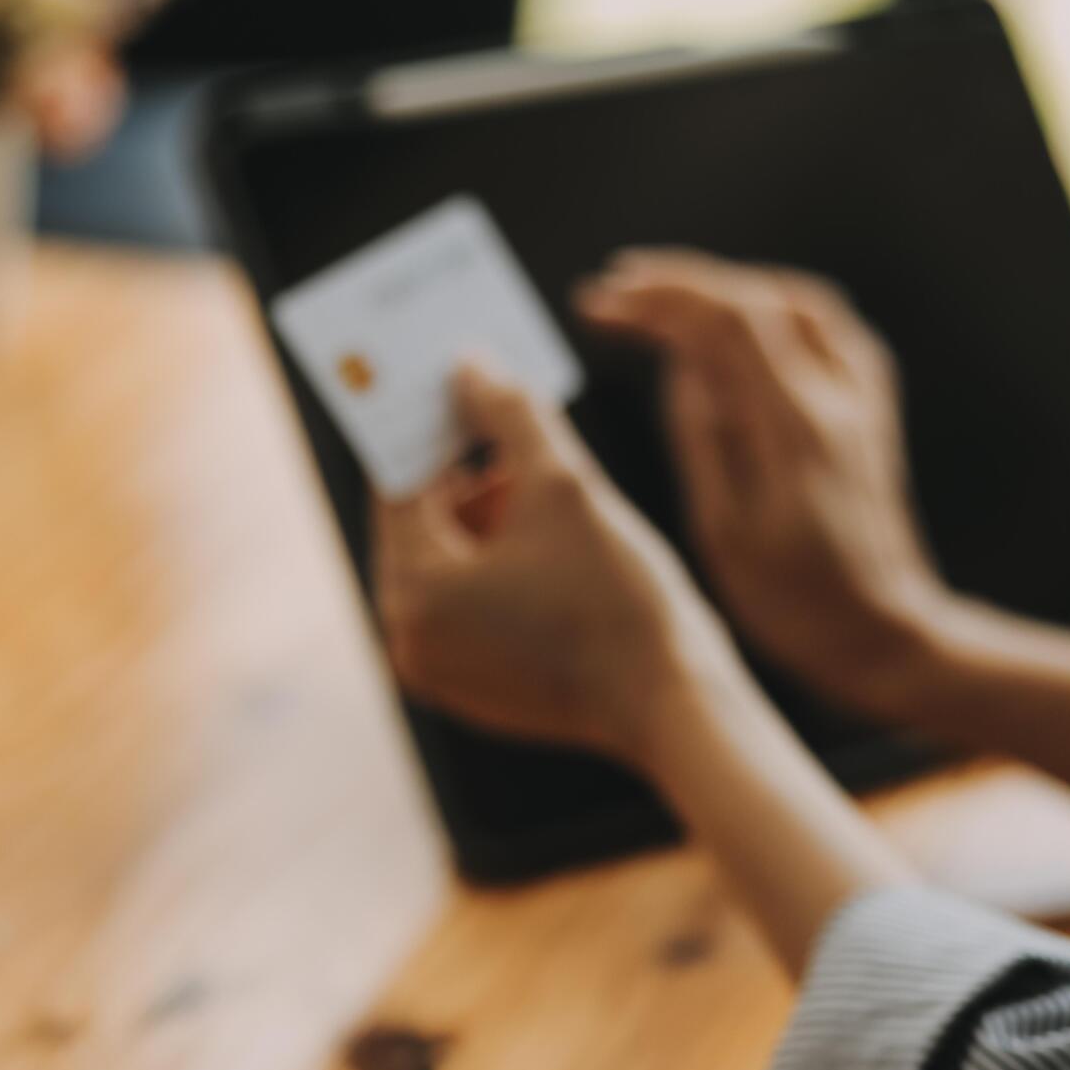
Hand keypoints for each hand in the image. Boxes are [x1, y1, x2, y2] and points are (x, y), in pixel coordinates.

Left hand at [373, 364, 728, 764]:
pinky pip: (466, 609)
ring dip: (485, 516)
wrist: (671, 704)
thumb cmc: (618, 598)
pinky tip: (549, 541)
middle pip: (418, 525)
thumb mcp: (565, 485)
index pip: (397, 480)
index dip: (430, 421)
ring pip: (445, 565)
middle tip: (504, 418)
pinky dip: (495, 568)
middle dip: (462, 471)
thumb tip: (469, 366)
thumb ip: (510, 414)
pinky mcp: (471, 691)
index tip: (456, 379)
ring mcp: (436, 672)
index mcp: (413, 589)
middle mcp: (407, 638)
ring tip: (542, 484)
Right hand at [576, 250, 948, 718]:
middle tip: (617, 290)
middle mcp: (838, 396)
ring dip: (726, 290)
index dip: (655, 299)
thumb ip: (702, 438)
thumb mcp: (726, 532)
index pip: (723, 320)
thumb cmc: (796, 604)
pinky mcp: (870, 413)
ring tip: (668, 301)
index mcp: (795, 426)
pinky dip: (771, 311)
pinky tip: (738, 329)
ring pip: (795, 302)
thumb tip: (683, 363)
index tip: (600, 303)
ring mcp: (863, 400)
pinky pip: (824, 330)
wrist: (883, 634)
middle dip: (679, 286)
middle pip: (756, 295)